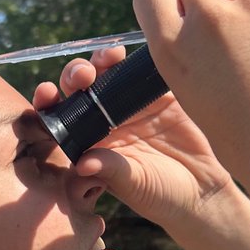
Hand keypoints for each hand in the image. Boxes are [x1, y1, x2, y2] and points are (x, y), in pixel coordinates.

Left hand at [32, 45, 231, 229]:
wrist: (201, 190)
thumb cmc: (159, 195)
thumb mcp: (134, 185)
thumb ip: (110, 171)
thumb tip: (83, 164)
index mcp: (88, 142)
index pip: (59, 117)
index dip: (49, 102)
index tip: (47, 93)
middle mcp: (102, 120)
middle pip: (80, 89)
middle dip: (75, 75)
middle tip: (83, 75)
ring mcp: (129, 105)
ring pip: (106, 74)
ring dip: (100, 62)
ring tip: (108, 58)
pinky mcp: (156, 95)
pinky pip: (139, 72)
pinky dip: (131, 60)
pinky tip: (125, 54)